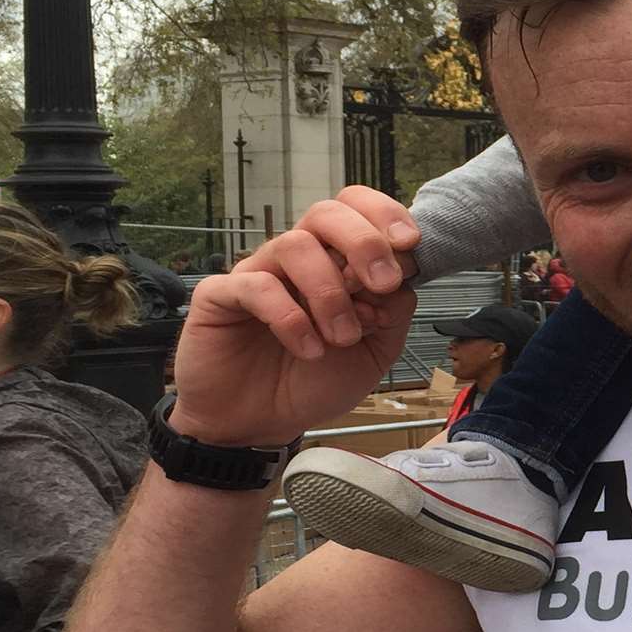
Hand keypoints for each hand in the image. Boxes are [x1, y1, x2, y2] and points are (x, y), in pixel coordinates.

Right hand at [169, 187, 420, 446]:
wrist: (262, 423)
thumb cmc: (316, 381)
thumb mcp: (376, 351)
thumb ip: (394, 309)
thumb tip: (405, 271)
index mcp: (335, 259)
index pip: (356, 208)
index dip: (385, 216)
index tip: (410, 245)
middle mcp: (297, 258)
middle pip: (326, 212)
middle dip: (364, 241)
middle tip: (383, 283)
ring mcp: (258, 272)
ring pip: (295, 245)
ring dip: (329, 292)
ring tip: (342, 338)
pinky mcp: (220, 296)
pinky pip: (256, 285)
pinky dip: (290, 317)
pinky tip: (308, 349)